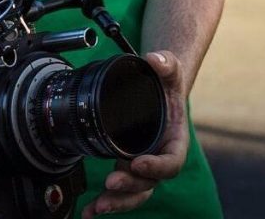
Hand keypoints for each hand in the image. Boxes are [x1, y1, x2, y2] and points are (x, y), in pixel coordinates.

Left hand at [81, 50, 188, 216]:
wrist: (157, 89)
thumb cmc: (166, 82)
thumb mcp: (170, 68)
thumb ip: (166, 63)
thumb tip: (154, 59)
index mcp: (174, 140)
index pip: (171, 161)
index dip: (157, 166)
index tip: (138, 162)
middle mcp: (160, 157)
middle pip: (149, 183)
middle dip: (130, 187)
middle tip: (111, 182)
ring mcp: (144, 165)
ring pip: (134, 193)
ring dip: (117, 202)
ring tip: (97, 207)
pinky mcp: (127, 166)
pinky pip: (120, 190)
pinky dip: (107, 201)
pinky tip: (89, 209)